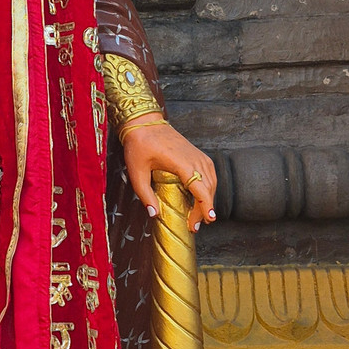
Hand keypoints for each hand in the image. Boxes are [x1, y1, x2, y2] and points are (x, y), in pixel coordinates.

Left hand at [121, 114, 216, 232]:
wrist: (144, 123)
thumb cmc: (139, 145)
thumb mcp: (137, 172)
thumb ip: (145, 194)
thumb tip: (154, 214)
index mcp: (182, 164)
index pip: (201, 189)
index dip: (206, 207)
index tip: (208, 220)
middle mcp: (195, 159)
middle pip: (208, 189)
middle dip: (204, 209)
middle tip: (194, 226)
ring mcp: (198, 155)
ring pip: (211, 182)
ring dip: (208, 199)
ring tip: (199, 215)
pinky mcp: (198, 154)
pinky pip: (210, 174)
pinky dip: (208, 187)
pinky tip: (201, 196)